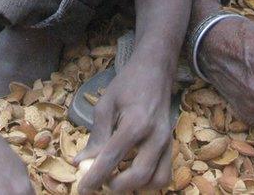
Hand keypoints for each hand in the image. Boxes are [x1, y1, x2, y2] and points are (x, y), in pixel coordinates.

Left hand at [75, 58, 173, 192]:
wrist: (156, 71)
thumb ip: (96, 136)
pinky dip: (149, 181)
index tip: (82, 189)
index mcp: (136, 123)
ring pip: (157, 180)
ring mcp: (167, 143)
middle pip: (139, 176)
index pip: (112, 157)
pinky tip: (132, 172)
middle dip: (117, 186)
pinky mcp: (172, 146)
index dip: (96, 176)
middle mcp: (156, 137)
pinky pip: (165, 174)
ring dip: (136, 186)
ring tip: (117, 178)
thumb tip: (81, 162)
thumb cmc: (128, 84)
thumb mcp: (106, 105)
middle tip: (99, 183)